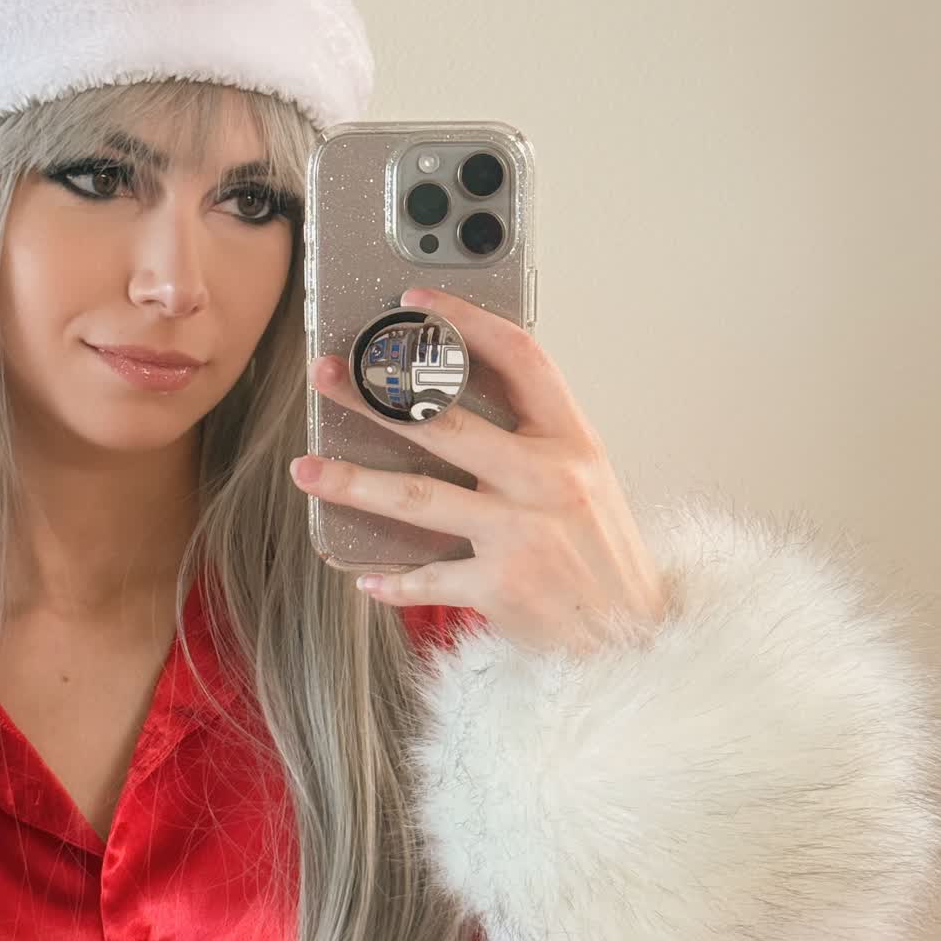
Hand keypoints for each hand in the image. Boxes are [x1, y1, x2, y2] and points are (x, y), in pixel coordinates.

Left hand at [289, 285, 670, 658]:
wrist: (634, 637)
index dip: (465, 321)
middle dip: (373, 397)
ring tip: (306, 469)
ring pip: (418, 497)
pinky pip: (428, 577)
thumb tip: (452, 406)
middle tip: (326, 376)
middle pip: (445, 423)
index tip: (414, 303)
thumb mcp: (587, 481)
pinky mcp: (501, 586)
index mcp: (572, 442)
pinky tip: (364, 575)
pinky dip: (392, 581)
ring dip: (352, 482)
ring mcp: (522, 532)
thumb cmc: (603, 556)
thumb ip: (533, 442)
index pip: (519, 357)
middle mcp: (548, 479)